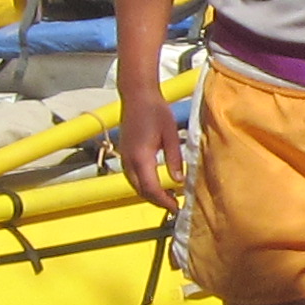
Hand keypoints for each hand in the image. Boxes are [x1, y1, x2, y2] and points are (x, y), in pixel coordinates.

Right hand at [117, 89, 185, 208]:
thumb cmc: (156, 111)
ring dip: (150, 194)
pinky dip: (144, 185)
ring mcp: (124, 158)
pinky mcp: (125, 155)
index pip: (151, 188)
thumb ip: (175, 159)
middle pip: (141, 191)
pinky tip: (157, 183)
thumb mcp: (171, 134)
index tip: (176, 208)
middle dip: (157, 201)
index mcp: (141, 157)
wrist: (137, 96)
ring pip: (135, 186)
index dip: (164, 201)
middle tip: (175, 205)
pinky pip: (133, 177)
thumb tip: (179, 181)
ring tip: (169, 196)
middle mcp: (129, 161)